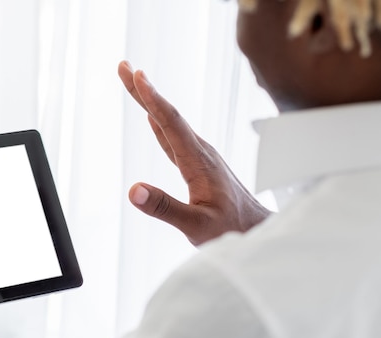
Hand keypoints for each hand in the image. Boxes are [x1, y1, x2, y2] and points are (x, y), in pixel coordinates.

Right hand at [118, 60, 270, 245]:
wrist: (256, 228)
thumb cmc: (230, 228)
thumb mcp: (195, 225)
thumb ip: (164, 208)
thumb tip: (133, 191)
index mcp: (198, 161)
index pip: (171, 123)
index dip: (152, 99)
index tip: (135, 76)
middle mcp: (200, 152)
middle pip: (168, 115)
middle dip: (144, 90)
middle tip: (123, 66)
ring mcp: (200, 156)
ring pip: (170, 124)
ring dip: (150, 103)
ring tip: (133, 85)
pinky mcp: (199, 164)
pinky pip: (174, 137)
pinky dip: (160, 123)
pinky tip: (153, 119)